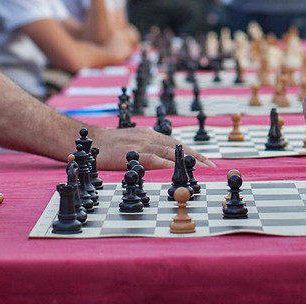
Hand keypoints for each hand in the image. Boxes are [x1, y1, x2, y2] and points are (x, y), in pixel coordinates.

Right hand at [87, 125, 213, 169]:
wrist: (93, 140)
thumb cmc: (111, 145)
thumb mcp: (134, 143)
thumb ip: (147, 149)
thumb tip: (161, 160)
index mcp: (151, 135)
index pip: (176, 144)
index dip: (192, 152)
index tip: (206, 160)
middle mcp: (150, 137)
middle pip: (179, 147)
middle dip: (197, 156)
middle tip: (212, 166)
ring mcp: (143, 144)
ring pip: (171, 152)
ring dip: (188, 161)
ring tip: (202, 169)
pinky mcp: (135, 153)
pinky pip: (155, 159)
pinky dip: (168, 164)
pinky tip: (178, 170)